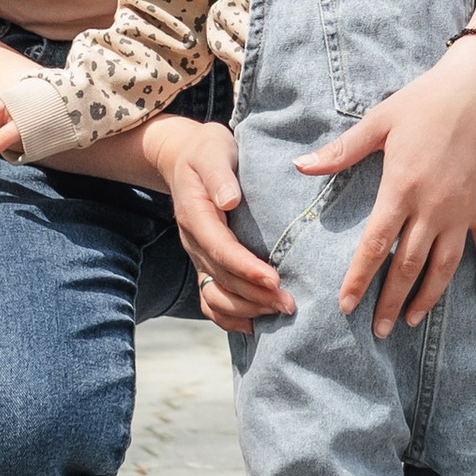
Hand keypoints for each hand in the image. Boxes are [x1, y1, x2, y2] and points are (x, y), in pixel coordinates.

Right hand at [144, 117, 292, 333]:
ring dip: (246, 309)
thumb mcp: (213, 151)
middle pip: (221, 279)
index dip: (246, 268)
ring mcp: (198, 256)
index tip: (274, 280)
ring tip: (279, 312)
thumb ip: (220, 175)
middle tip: (289, 303)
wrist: (185, 157)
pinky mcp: (206, 263)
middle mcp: (194, 241)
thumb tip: (228, 200)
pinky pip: (211, 300)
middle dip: (255, 295)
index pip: (220, 249)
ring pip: (215, 296)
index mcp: (195, 215)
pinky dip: (231, 317)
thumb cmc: (207, 151)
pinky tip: (256, 324)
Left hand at [297, 35, 475, 333]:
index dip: (360, 279)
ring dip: (428, 297)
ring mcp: (463, 210)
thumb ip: (342, 151)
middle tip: (378, 331)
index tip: (347, 306)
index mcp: (401, 188)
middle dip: (390, 301)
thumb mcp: (379, 121)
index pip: (375, 246)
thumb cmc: (426, 100)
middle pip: (408, 266)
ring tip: (411, 321)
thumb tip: (300, 165)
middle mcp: (433, 207)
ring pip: (444, 266)